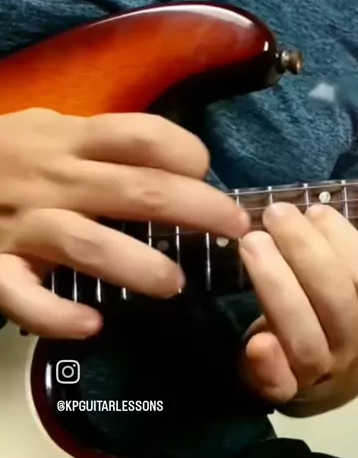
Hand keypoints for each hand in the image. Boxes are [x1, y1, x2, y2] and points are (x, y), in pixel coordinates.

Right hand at [0, 108, 248, 337]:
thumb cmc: (3, 156)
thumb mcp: (50, 131)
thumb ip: (105, 143)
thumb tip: (181, 162)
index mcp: (69, 139)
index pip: (142, 136)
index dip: (186, 153)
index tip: (208, 175)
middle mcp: (52, 178)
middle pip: (138, 190)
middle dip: (198, 210)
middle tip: (234, 230)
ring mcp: (21, 225)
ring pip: (90, 243)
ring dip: (141, 266)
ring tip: (175, 284)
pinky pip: (24, 297)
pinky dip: (57, 315)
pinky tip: (91, 326)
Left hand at [239, 166, 357, 413]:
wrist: (323, 374)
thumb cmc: (333, 308)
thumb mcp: (352, 269)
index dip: (344, 241)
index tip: (314, 208)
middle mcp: (353, 342)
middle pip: (336, 301)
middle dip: (305, 252)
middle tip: (274, 214)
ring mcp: (319, 370)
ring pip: (305, 336)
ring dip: (277, 287)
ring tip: (251, 243)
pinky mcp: (283, 388)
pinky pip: (280, 384)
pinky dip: (268, 364)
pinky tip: (255, 341)